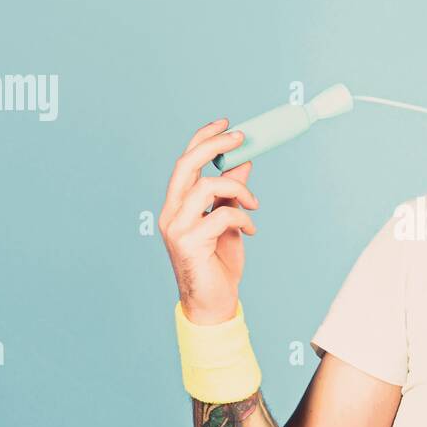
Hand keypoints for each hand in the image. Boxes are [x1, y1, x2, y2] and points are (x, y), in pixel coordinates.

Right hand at [159, 119, 260, 324]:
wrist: (212, 303)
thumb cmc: (218, 263)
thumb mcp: (229, 221)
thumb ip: (231, 193)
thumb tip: (243, 161)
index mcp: (177, 205)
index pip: (184, 162)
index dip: (203, 139)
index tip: (225, 123)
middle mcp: (172, 213)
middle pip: (187, 165)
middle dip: (214, 145)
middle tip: (241, 138)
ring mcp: (177, 228)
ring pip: (206, 186)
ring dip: (238, 188)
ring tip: (254, 203)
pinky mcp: (189, 243)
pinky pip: (221, 215)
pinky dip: (243, 217)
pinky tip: (250, 230)